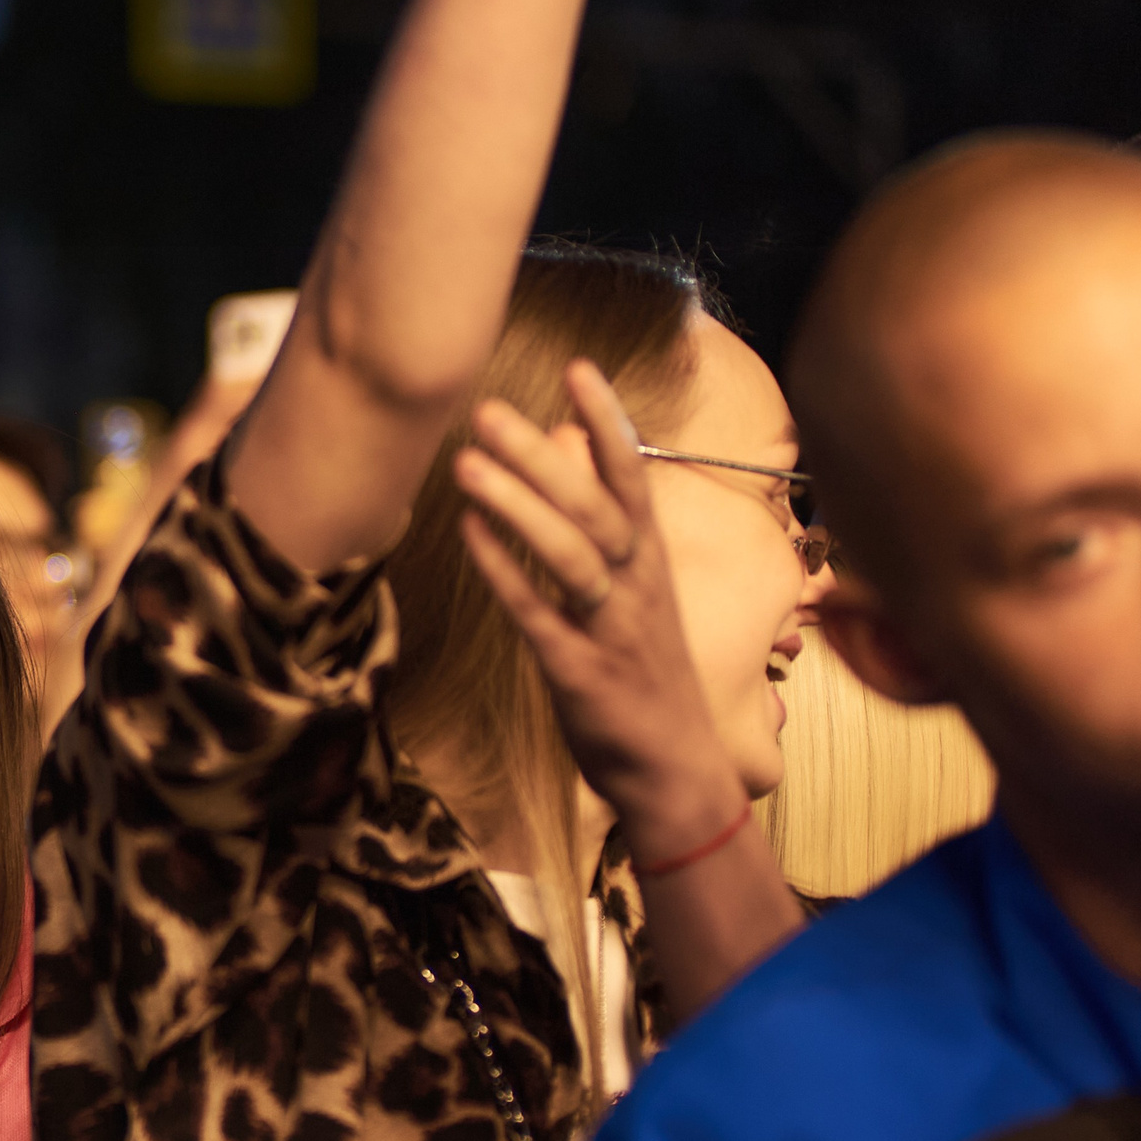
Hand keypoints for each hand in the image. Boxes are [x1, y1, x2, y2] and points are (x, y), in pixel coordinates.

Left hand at [450, 360, 746, 855]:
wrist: (674, 772)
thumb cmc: (643, 672)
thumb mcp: (630, 592)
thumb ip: (601, 520)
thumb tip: (566, 442)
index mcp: (651, 563)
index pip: (633, 478)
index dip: (608, 422)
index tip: (580, 367)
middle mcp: (638, 587)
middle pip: (595, 506)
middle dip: (541, 455)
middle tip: (485, 409)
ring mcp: (612, 630)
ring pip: (573, 555)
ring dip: (520, 506)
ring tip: (467, 462)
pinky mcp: (581, 673)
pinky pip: (540, 615)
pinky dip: (505, 572)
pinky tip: (468, 533)